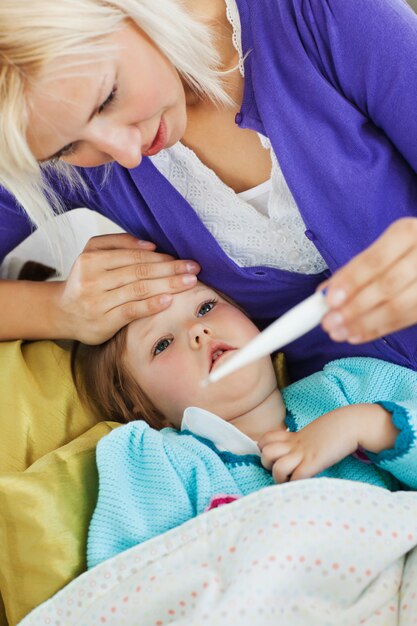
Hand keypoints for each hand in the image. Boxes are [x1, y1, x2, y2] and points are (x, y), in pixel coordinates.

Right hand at [55, 233, 199, 343]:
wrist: (64, 312)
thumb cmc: (86, 280)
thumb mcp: (93, 254)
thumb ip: (119, 243)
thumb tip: (151, 245)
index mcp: (91, 259)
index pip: (133, 256)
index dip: (160, 257)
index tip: (183, 259)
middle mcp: (92, 279)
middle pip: (139, 272)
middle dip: (170, 270)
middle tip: (194, 269)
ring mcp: (97, 301)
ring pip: (139, 290)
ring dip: (168, 285)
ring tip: (189, 282)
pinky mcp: (103, 321)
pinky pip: (132, 310)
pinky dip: (151, 305)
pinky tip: (169, 300)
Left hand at [258, 417, 357, 482]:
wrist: (350, 423)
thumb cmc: (335, 430)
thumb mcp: (312, 433)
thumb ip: (302, 440)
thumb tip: (299, 452)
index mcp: (292, 437)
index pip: (265, 440)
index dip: (265, 451)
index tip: (275, 458)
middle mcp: (294, 445)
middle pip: (266, 454)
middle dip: (268, 465)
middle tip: (281, 469)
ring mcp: (303, 453)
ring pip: (276, 467)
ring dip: (279, 477)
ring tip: (289, 479)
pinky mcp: (314, 462)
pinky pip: (296, 477)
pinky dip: (295, 483)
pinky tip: (303, 482)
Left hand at [321, 218, 416, 342]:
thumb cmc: (402, 251)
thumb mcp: (380, 249)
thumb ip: (352, 270)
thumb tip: (323, 294)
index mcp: (407, 234)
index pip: (376, 260)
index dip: (352, 281)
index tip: (330, 300)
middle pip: (388, 285)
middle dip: (355, 307)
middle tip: (329, 322)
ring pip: (398, 307)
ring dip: (364, 323)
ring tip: (339, 332)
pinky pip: (406, 320)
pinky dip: (378, 329)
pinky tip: (356, 335)